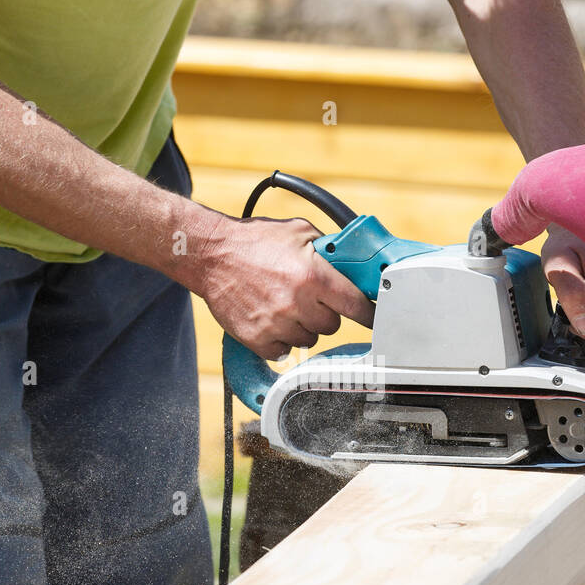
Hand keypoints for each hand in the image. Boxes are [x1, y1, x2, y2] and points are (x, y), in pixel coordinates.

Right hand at [199, 216, 374, 360]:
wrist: (211, 254)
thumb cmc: (254, 241)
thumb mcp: (299, 232)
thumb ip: (328, 251)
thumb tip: (353, 265)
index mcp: (313, 276)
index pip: (356, 306)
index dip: (368, 312)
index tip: (373, 317)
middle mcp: (297, 302)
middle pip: (333, 326)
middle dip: (325, 313)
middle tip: (311, 299)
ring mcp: (276, 324)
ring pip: (309, 340)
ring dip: (303, 327)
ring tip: (286, 305)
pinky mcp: (257, 339)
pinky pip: (283, 352)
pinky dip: (280, 340)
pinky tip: (272, 320)